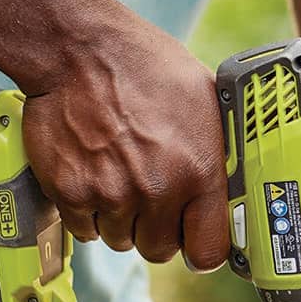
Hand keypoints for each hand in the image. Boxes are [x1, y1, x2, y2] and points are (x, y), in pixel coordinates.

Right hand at [18, 17, 229, 270]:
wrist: (81, 50)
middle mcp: (158, 190)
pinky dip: (88, 212)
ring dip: (121, 220)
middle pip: (159, 250)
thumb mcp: (207, 104)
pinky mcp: (71, 192)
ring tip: (120, 177)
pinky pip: (84, 229)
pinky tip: (94, 176)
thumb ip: (217, 155)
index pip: (209, 251)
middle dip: (157, 231)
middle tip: (151, 199)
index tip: (195, 240)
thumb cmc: (148, 68)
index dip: (202, 249)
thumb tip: (229, 190)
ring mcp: (112, 194)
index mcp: (200, 171)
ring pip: (120, 241)